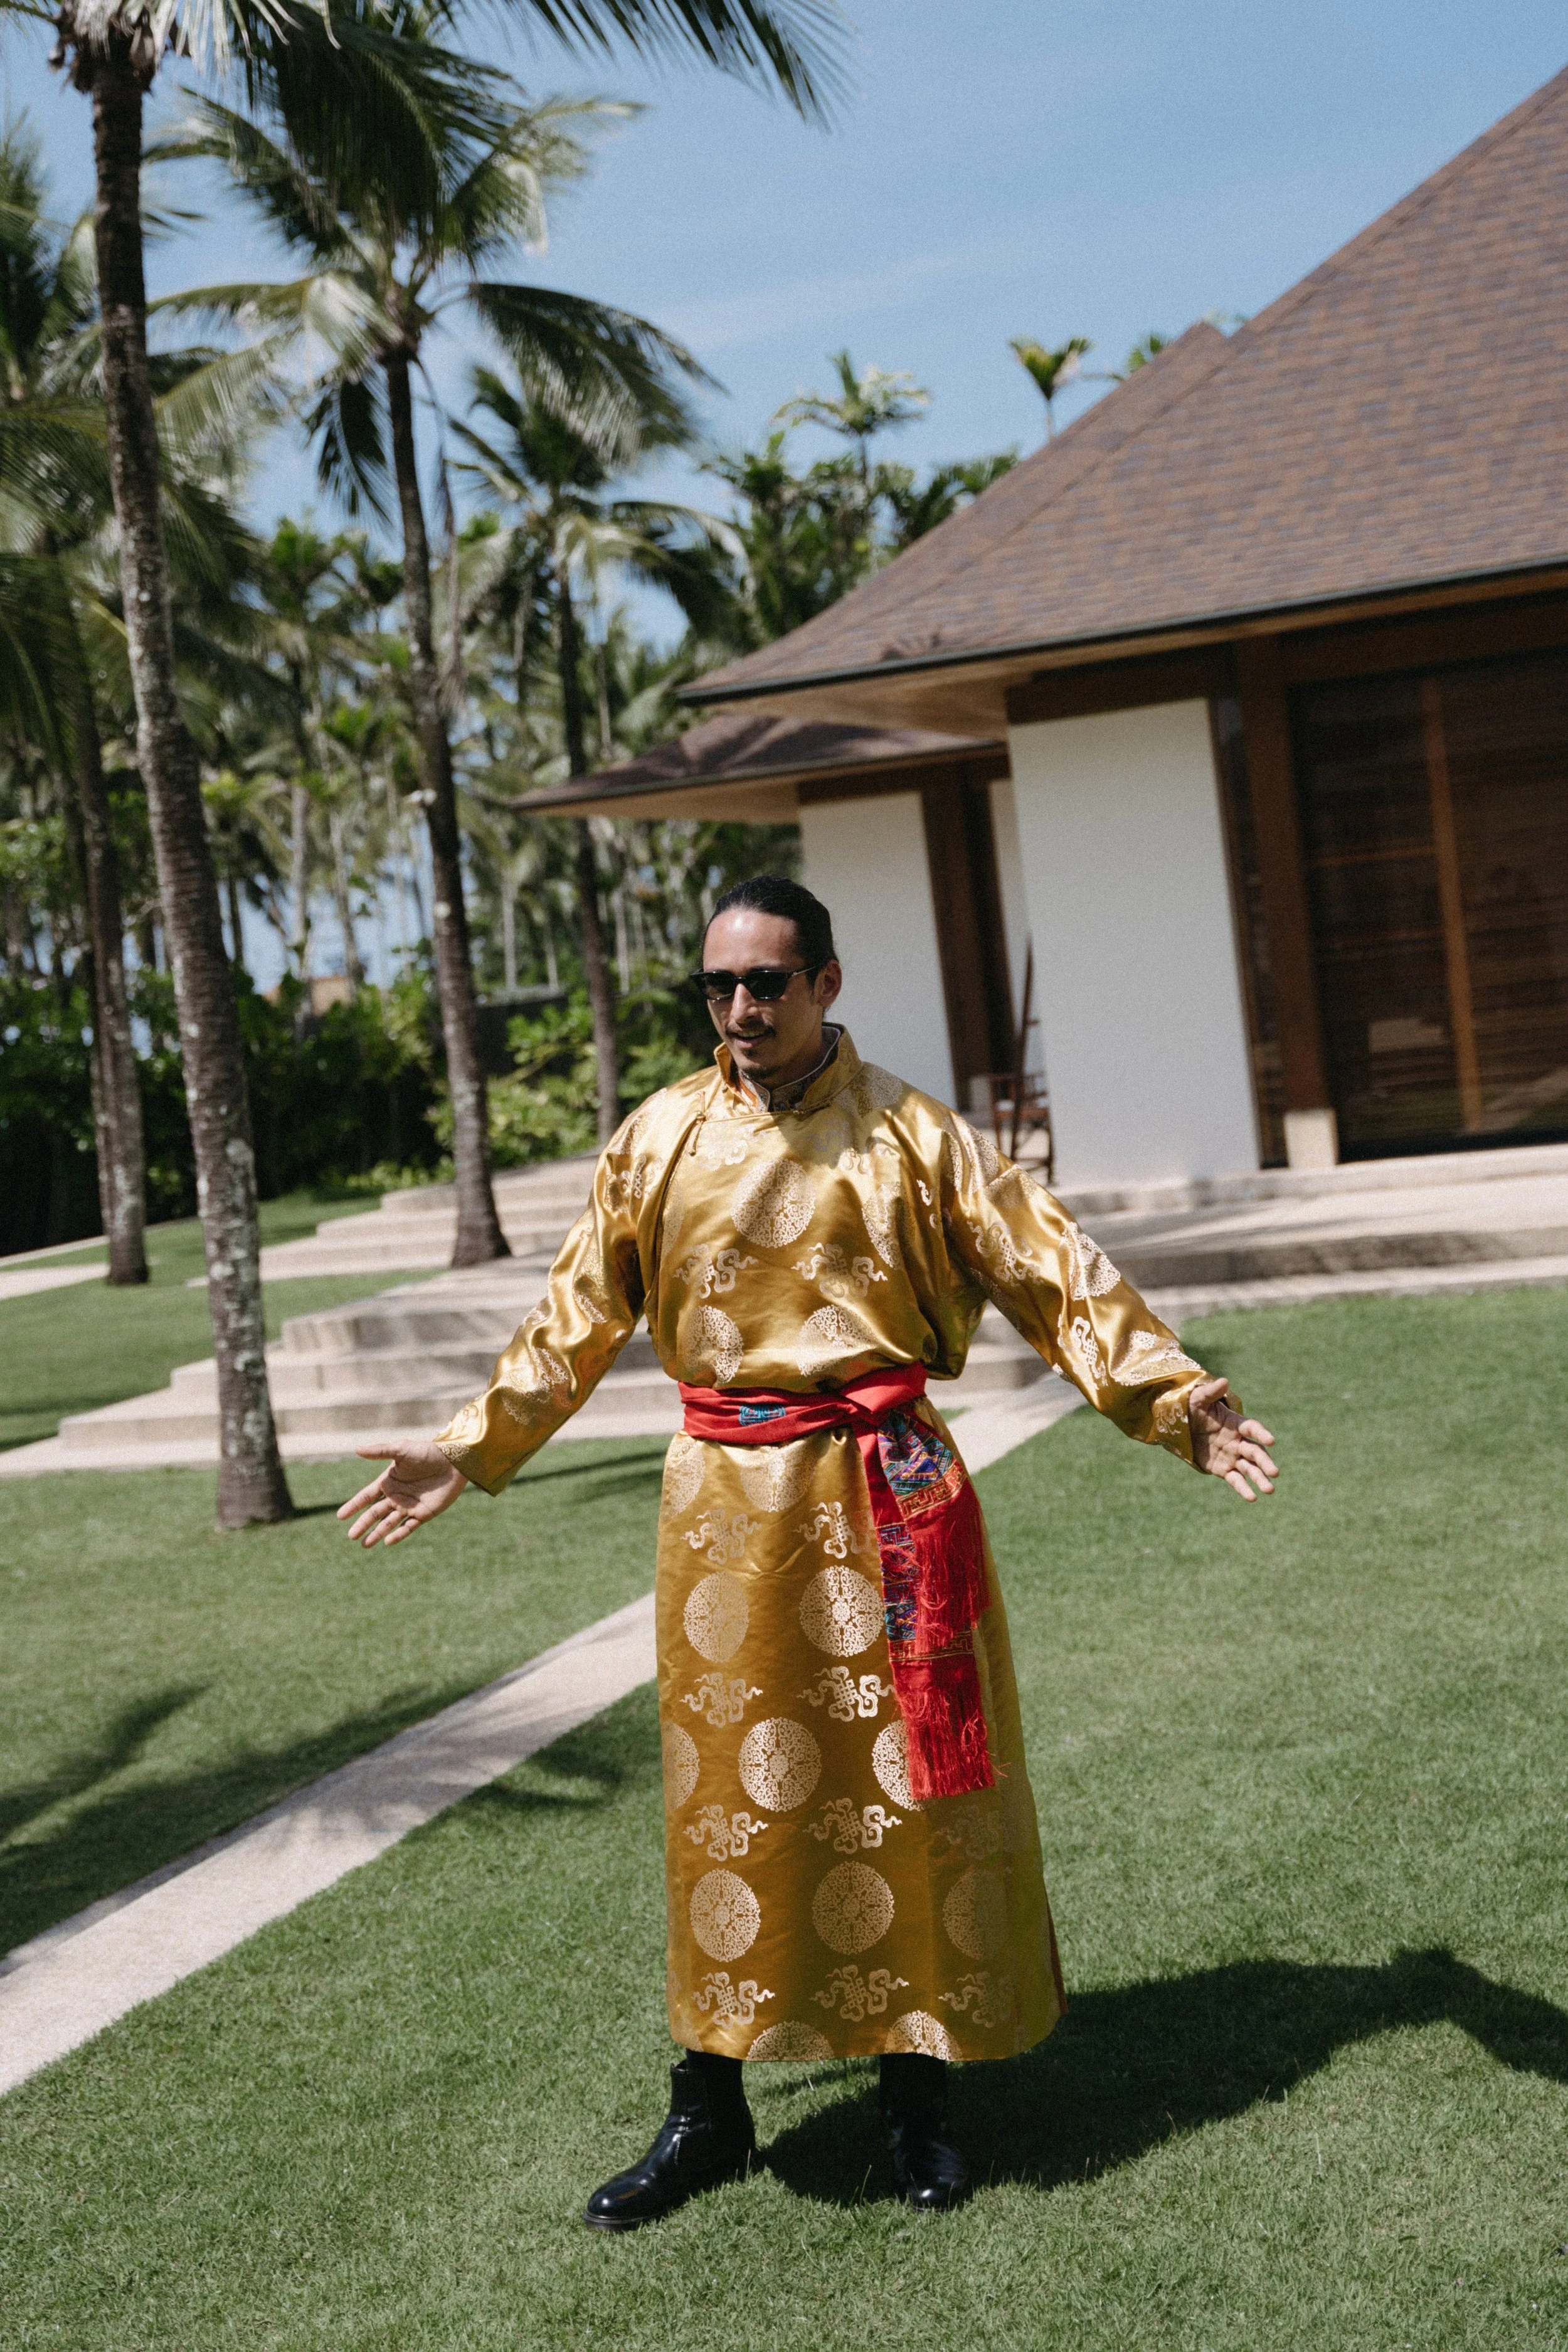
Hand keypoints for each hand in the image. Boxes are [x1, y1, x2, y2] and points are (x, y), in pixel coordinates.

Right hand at [338, 1439, 469, 1547]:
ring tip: (364, 1544)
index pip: (366, 1497)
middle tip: (351, 1536)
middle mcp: (396, 1496)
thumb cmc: (427, 1452)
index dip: (354, 1506)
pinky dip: (398, 1535)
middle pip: (374, 1514)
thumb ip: (380, 1451)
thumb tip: (356, 1449)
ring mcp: (409, 1506)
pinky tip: (388, 1542)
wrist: (454, 1461)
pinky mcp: (423, 1514)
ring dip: (377, 1533)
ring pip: (388, 1523)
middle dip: (362, 1525)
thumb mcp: (402, 1450)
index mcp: (388, 1482)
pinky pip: (408, 1527)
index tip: (340, 1516)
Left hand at [1188, 1378, 1277, 1499]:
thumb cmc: (1192, 1408)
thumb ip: (1210, 1392)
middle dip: (1265, 1462)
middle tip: (1275, 1473)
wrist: (1181, 1427)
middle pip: (1255, 1452)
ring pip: (1249, 1469)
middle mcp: (1238, 1441)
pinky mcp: (1223, 1469)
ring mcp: (1232, 1456)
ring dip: (1260, 1478)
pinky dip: (1243, 1489)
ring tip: (1270, 1490)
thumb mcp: (1198, 1399)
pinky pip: (1235, 1480)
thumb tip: (1224, 1380)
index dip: (1261, 1434)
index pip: (1252, 1429)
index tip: (1271, 1441)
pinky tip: (1252, 1498)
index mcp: (1236, 1424)